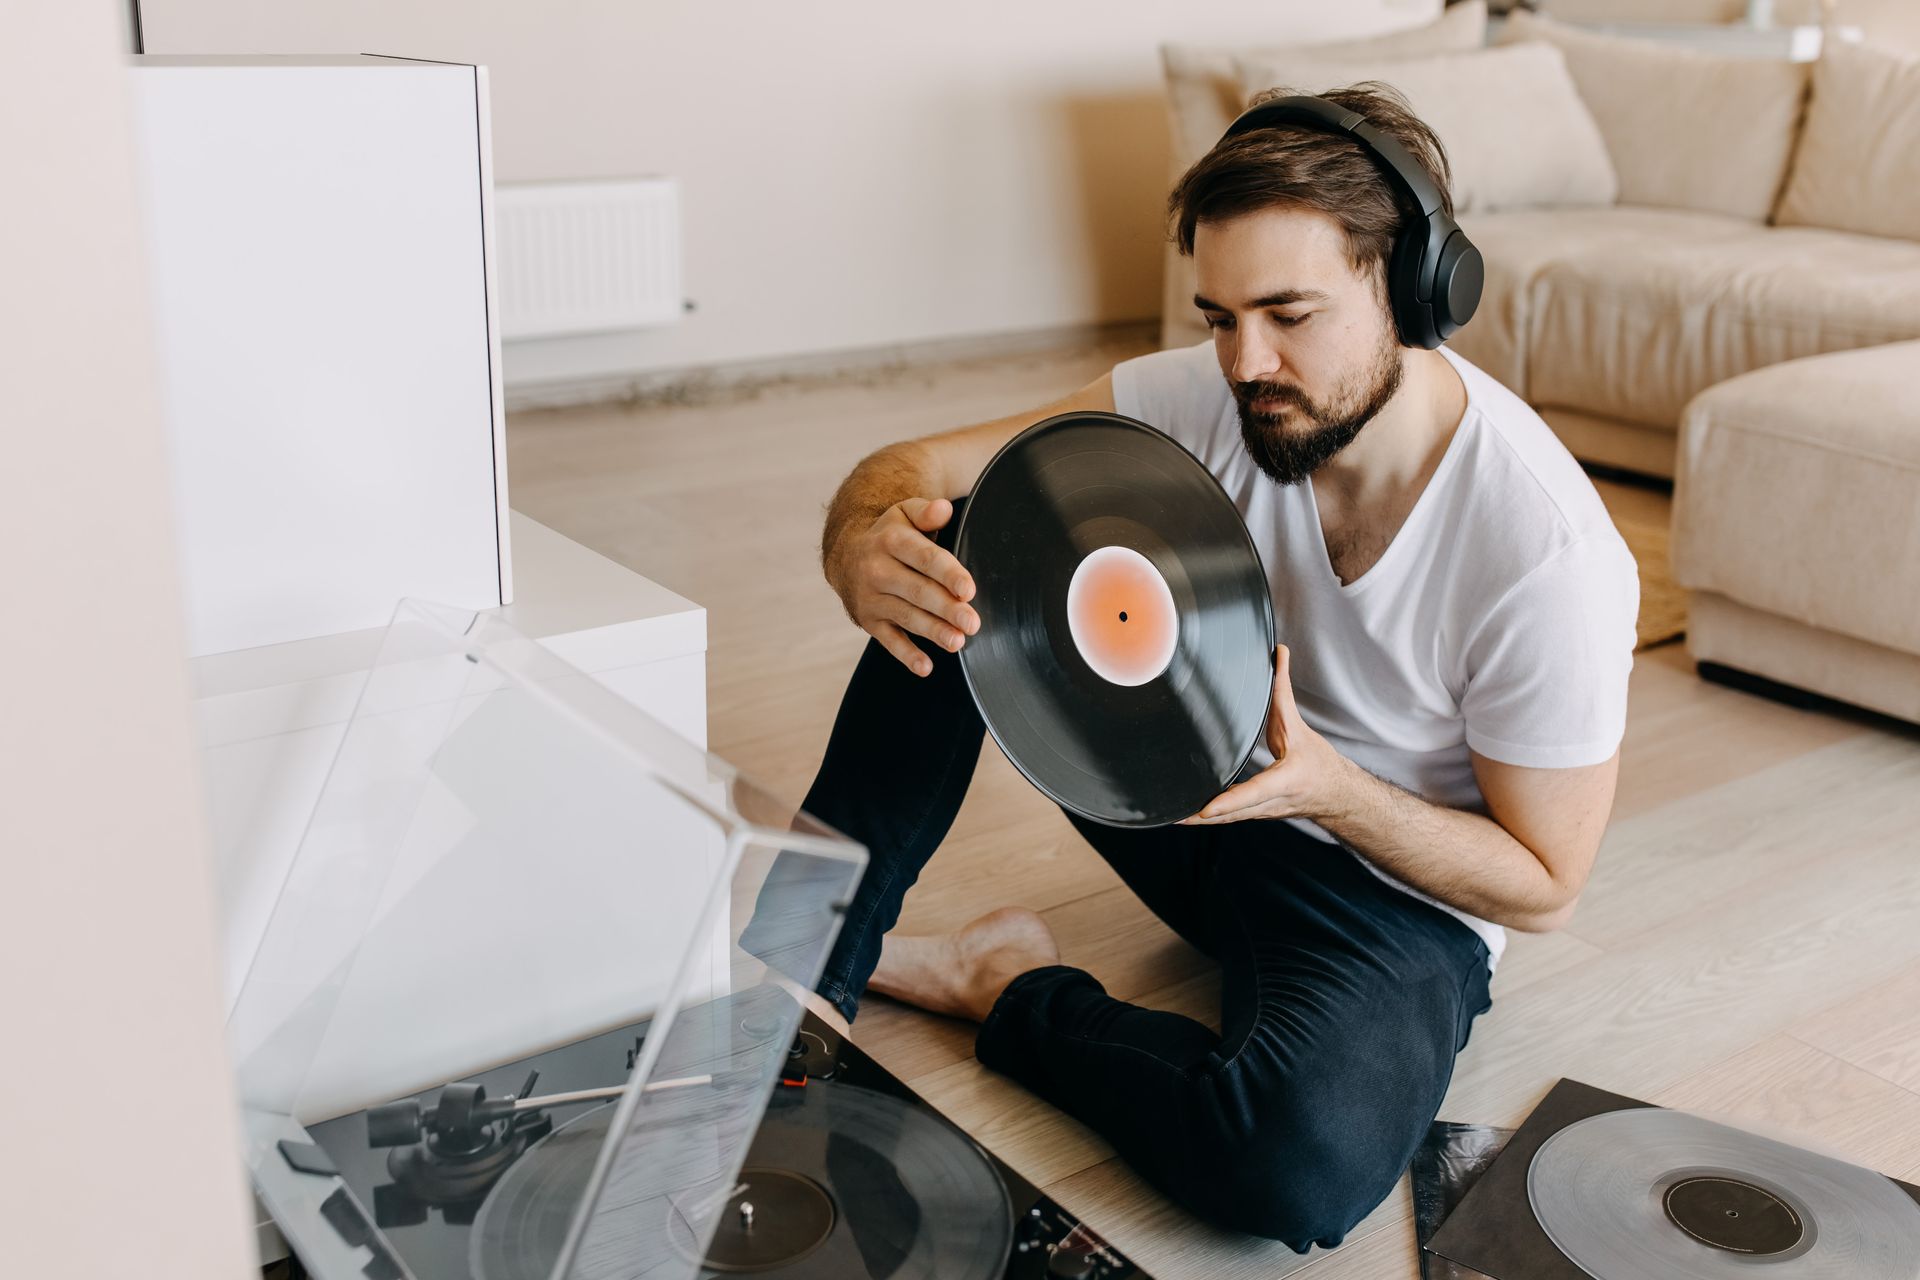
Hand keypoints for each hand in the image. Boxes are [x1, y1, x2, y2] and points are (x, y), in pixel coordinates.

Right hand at [826, 497, 978, 675]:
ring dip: (932, 631)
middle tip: (972, 622)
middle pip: (917, 591)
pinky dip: (906, 655)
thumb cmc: (890, 536)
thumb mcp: (904, 515)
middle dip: (945, 608)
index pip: (923, 558)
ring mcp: (872, 598)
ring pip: (906, 617)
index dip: (946, 573)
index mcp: (891, 540)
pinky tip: (926, 667)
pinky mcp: (869, 621)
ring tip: (958, 642)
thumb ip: (926, 512)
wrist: (846, 556)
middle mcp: (877, 570)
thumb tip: (944, 509)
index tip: (968, 589)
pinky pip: (888, 641)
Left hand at [1182, 645, 1351, 824]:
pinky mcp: (1255, 816)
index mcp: (1286, 780)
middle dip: (1202, 816)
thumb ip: (1285, 689)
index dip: (1230, 801)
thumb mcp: (1301, 725)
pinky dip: (1208, 817)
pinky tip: (1186, 815)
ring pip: (1228, 820)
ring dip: (1199, 820)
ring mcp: (1263, 813)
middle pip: (1234, 813)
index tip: (1206, 808)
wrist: (1336, 796)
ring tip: (1171, 817)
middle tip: (1173, 815)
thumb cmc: (1319, 763)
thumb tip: (1280, 652)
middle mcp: (1273, 802)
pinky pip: (1229, 818)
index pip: (1256, 791)